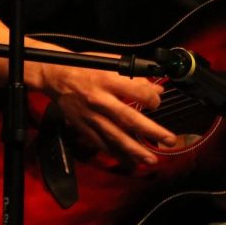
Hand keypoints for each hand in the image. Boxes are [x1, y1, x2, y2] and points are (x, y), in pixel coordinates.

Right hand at [40, 61, 176, 167]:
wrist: (56, 76)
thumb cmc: (85, 66)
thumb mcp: (111, 63)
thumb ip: (134, 75)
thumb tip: (156, 87)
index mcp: (107, 80)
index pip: (136, 92)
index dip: (152, 99)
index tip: (157, 102)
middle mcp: (100, 100)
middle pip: (129, 118)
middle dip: (151, 131)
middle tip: (169, 140)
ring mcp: (91, 116)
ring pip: (115, 136)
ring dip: (135, 150)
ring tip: (151, 159)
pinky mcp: (84, 127)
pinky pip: (102, 143)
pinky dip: (116, 153)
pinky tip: (129, 161)